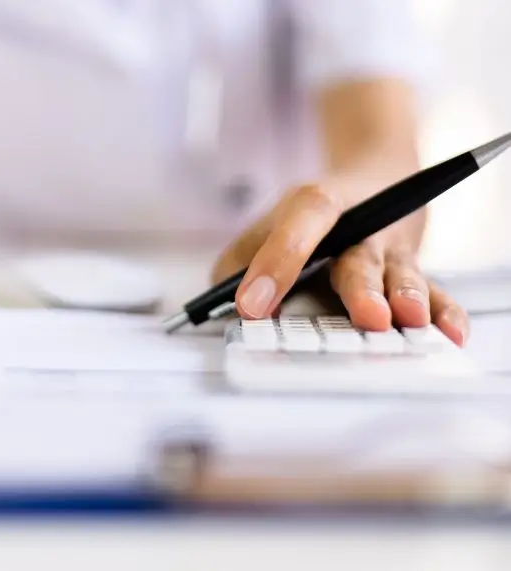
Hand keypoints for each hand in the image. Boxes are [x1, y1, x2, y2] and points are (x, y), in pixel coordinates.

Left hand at [211, 179, 468, 345]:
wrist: (375, 181)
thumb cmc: (312, 216)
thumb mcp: (267, 225)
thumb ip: (240, 262)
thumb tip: (233, 308)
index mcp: (317, 206)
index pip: (299, 225)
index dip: (276, 264)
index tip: (252, 307)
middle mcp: (361, 228)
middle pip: (359, 259)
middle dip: (361, 289)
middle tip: (366, 317)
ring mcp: (392, 252)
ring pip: (402, 274)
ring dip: (407, 297)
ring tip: (408, 319)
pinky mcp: (415, 271)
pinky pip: (437, 291)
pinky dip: (446, 311)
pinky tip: (450, 333)